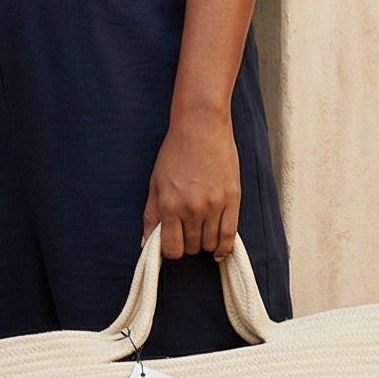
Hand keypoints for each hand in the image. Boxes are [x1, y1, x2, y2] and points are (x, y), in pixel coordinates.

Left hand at [142, 103, 239, 259]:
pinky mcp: (233, 199)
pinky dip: (224, 246)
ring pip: (210, 244)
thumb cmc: (175, 152)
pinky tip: (219, 249)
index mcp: (170, 205)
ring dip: (204, 243)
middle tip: (186, 230)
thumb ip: (151, 216)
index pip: (172, 249)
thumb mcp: (155, 183)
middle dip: (188, 243)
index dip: (171, 250)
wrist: (200, 127)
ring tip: (200, 230)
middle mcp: (192, 208)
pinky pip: (230, 235)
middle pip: (192, 247)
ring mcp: (215, 205)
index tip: (172, 243)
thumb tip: (145, 244)